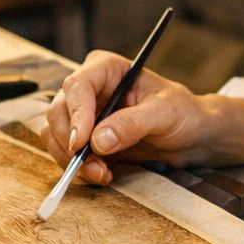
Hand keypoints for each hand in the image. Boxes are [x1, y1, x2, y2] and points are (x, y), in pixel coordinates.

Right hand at [43, 50, 210, 183]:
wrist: (189, 135)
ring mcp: (82, 113)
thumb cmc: (182, 113)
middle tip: (95, 168)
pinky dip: (76, 166)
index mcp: (106, 68)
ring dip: (71, 159)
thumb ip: (132, 124)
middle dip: (72, 143)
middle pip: (59, 111)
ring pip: (54, 133)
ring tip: (102, 174)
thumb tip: (98, 140)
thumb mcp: (164, 114)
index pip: (77, 86)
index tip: (81, 143)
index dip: (76, 114)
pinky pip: (63, 150)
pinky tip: (101, 174)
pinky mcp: (83, 137)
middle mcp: (88, 87)